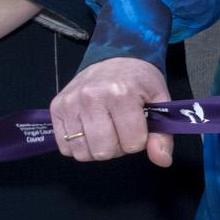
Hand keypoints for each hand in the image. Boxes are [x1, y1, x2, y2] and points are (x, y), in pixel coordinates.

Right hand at [50, 56, 174, 167]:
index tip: (138, 125)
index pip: (132, 143)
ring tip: (105, 130)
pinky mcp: (56, 107)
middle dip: (117, 147)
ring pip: (82, 152)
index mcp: (121, 94)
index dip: (138, 140)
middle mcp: (92, 98)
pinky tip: (88, 130)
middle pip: (104, 151)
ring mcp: (71, 103)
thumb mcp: (159, 100)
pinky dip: (78, 145)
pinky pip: (65, 146)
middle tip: (120, 129)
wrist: (113, 58)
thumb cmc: (137, 80)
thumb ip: (162, 132)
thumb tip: (162, 160)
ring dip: (96, 148)